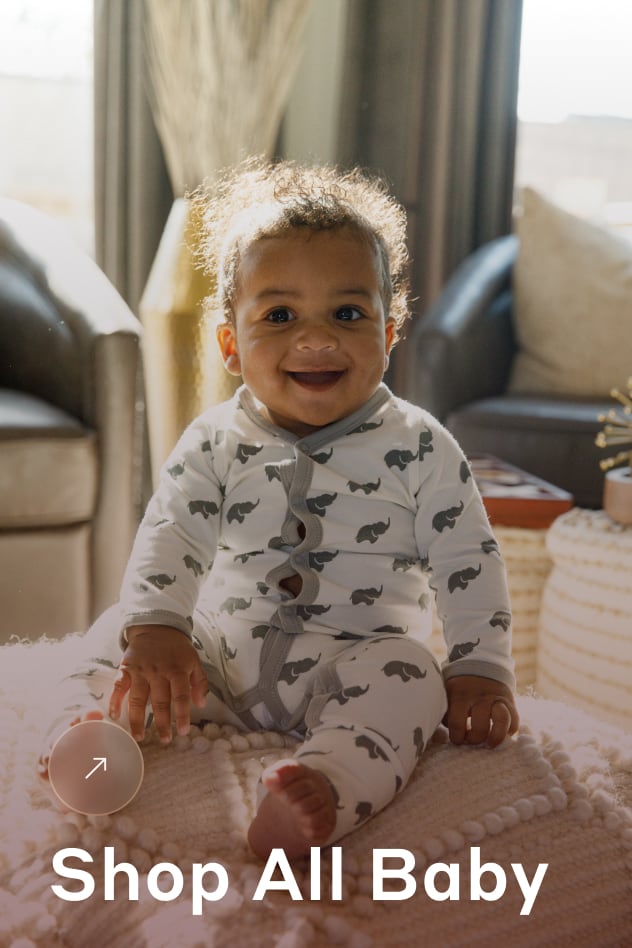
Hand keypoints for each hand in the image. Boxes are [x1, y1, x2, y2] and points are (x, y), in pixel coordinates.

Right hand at [109, 625, 207, 743]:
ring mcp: (140, 670)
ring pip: (138, 699)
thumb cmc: (177, 648)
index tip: (183, 732)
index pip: (181, 696)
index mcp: (177, 669)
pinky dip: (115, 701)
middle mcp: (158, 671)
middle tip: (164, 740)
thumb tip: (201, 704)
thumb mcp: (194, 660)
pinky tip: (114, 716)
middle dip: (162, 723)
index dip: (183, 715)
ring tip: (139, 737)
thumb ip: (199, 682)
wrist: (156, 626)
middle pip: (160, 701)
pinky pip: (119, 687)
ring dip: (138, 720)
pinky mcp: (126, 668)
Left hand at [444, 675, 518, 747]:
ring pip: (502, 721)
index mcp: (460, 695)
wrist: (479, 666)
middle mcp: (480, 697)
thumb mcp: (446, 693)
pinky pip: (514, 720)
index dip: (457, 737)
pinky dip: (509, 731)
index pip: (457, 723)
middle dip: (474, 739)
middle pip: (480, 726)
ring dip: (495, 738)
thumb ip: (444, 710)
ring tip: (489, 744)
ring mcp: (496, 699)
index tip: (457, 739)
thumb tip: (440, 732)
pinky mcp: (509, 702)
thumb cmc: (458, 688)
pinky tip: (501, 736)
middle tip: (471, 741)